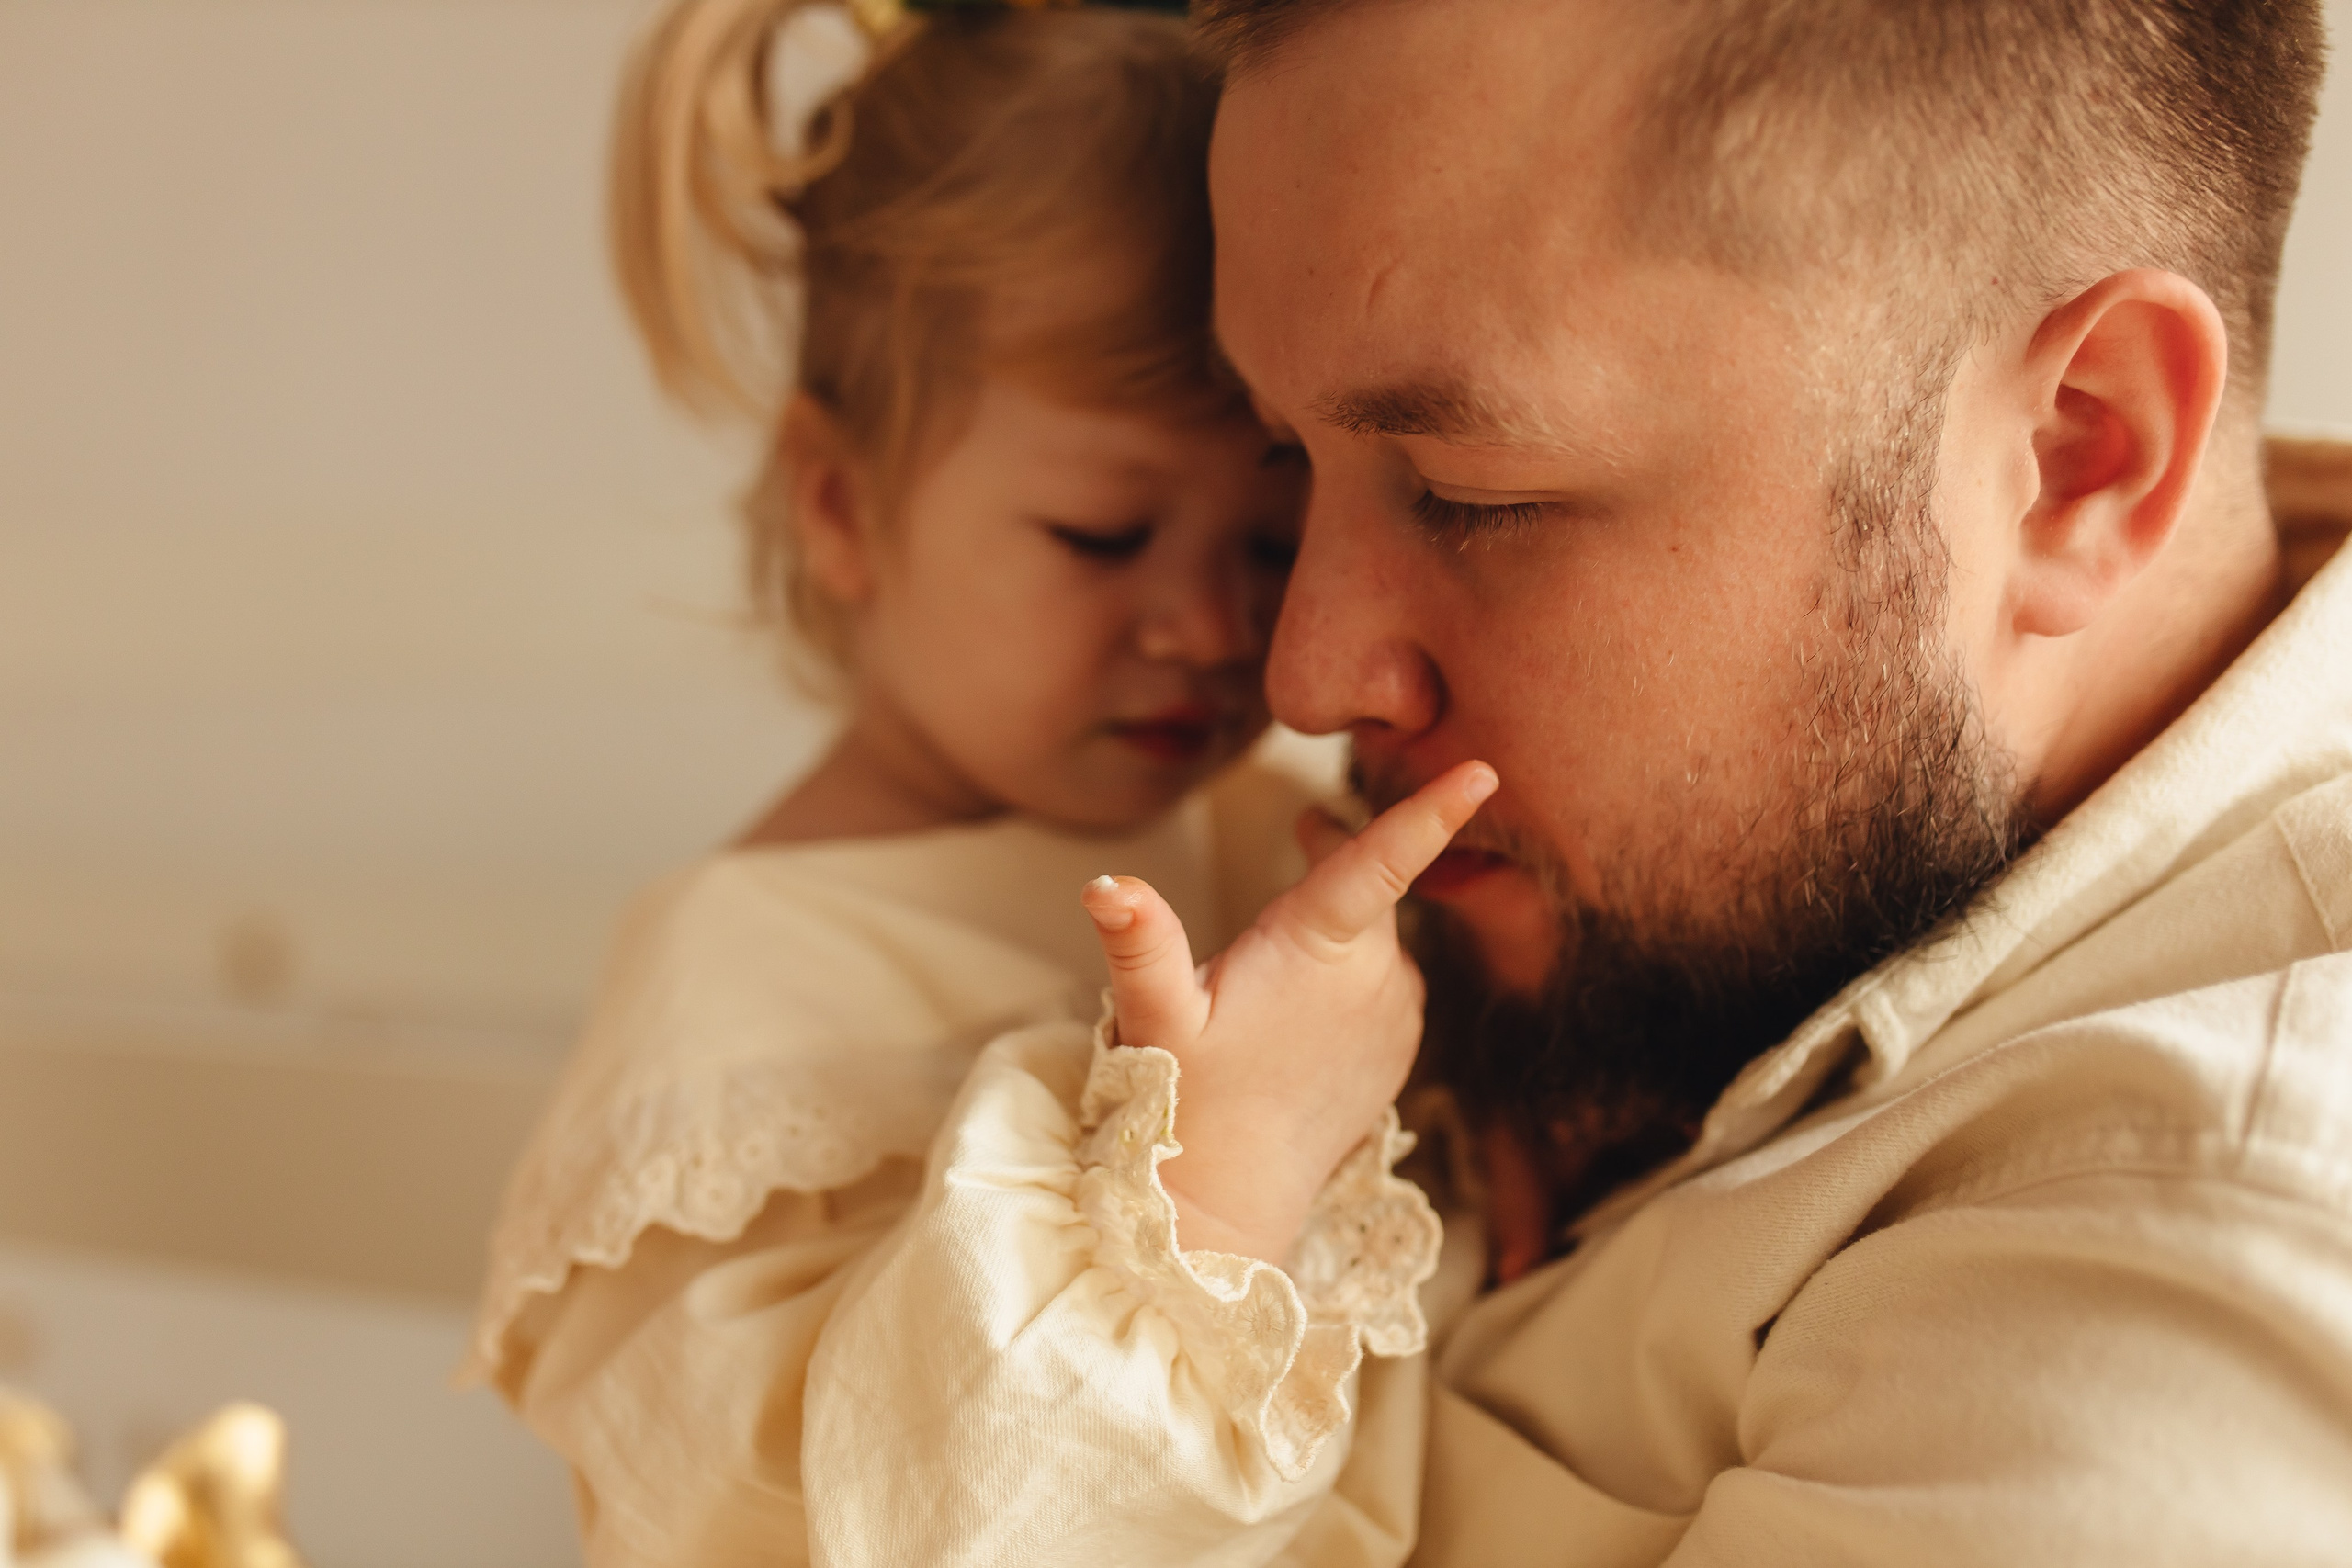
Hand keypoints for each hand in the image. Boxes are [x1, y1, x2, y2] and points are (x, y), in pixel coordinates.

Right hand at [1080, 760, 1498, 1262]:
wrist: (1231, 1198)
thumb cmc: (1186, 1099)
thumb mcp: (1154, 1016)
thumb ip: (1138, 941)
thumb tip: (1105, 884)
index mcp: (1319, 949)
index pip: (1381, 861)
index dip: (1430, 810)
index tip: (1480, 769)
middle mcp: (1378, 976)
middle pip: (1372, 886)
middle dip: (1338, 853)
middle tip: (1302, 830)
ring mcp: (1399, 1014)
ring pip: (1377, 937)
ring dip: (1340, 928)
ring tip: (1279, 964)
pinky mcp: (1403, 1045)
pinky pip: (1386, 981)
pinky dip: (1353, 975)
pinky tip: (1305, 1011)